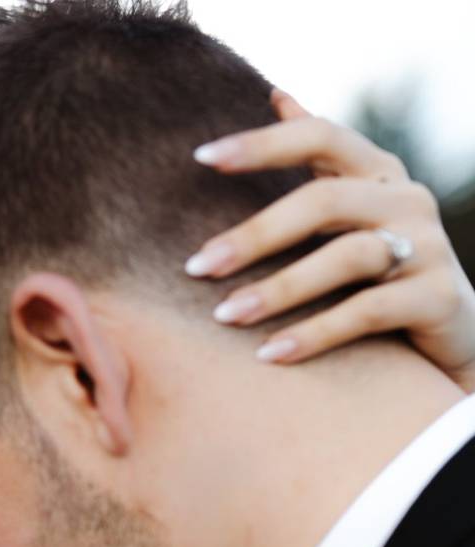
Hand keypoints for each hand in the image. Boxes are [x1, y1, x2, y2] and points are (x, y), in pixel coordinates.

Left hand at [186, 89, 474, 392]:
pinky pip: (367, 313)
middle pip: (324, 200)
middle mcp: (407, 199)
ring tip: (224, 316)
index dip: (263, 143)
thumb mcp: (351, 207)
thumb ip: (317, 157)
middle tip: (197, 266)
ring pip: (346, 257)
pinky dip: (315, 333)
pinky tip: (269, 354)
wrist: (450, 332)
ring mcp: (430, 247)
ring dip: (278, 289)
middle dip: (254, 234)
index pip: (321, 135)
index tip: (200, 157)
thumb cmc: (380, 265)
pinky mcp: (440, 298)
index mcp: (376, 171)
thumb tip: (277, 93)